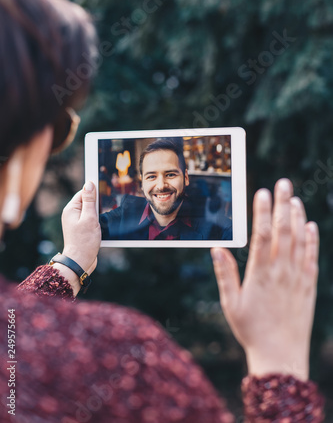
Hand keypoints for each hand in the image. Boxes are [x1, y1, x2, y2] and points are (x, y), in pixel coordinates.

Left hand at [53, 181, 100, 295]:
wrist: (80, 262)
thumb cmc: (84, 242)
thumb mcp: (89, 218)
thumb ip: (90, 201)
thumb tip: (89, 184)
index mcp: (71, 209)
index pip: (83, 192)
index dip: (94, 192)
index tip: (105, 192)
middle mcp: (72, 215)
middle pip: (88, 202)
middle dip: (98, 204)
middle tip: (106, 209)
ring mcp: (76, 222)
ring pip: (91, 212)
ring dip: (99, 214)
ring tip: (103, 221)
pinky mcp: (82, 230)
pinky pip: (91, 220)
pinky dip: (98, 222)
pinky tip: (103, 227)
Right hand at [211, 178, 318, 380]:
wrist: (280, 356)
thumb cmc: (251, 330)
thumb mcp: (231, 303)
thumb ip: (225, 274)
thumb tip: (217, 248)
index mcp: (260, 273)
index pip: (262, 234)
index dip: (263, 211)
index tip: (262, 192)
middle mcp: (281, 271)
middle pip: (284, 230)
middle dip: (283, 204)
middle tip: (283, 183)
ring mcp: (297, 277)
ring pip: (299, 240)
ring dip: (298, 217)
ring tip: (295, 198)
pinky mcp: (308, 286)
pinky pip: (311, 257)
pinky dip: (312, 239)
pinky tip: (310, 225)